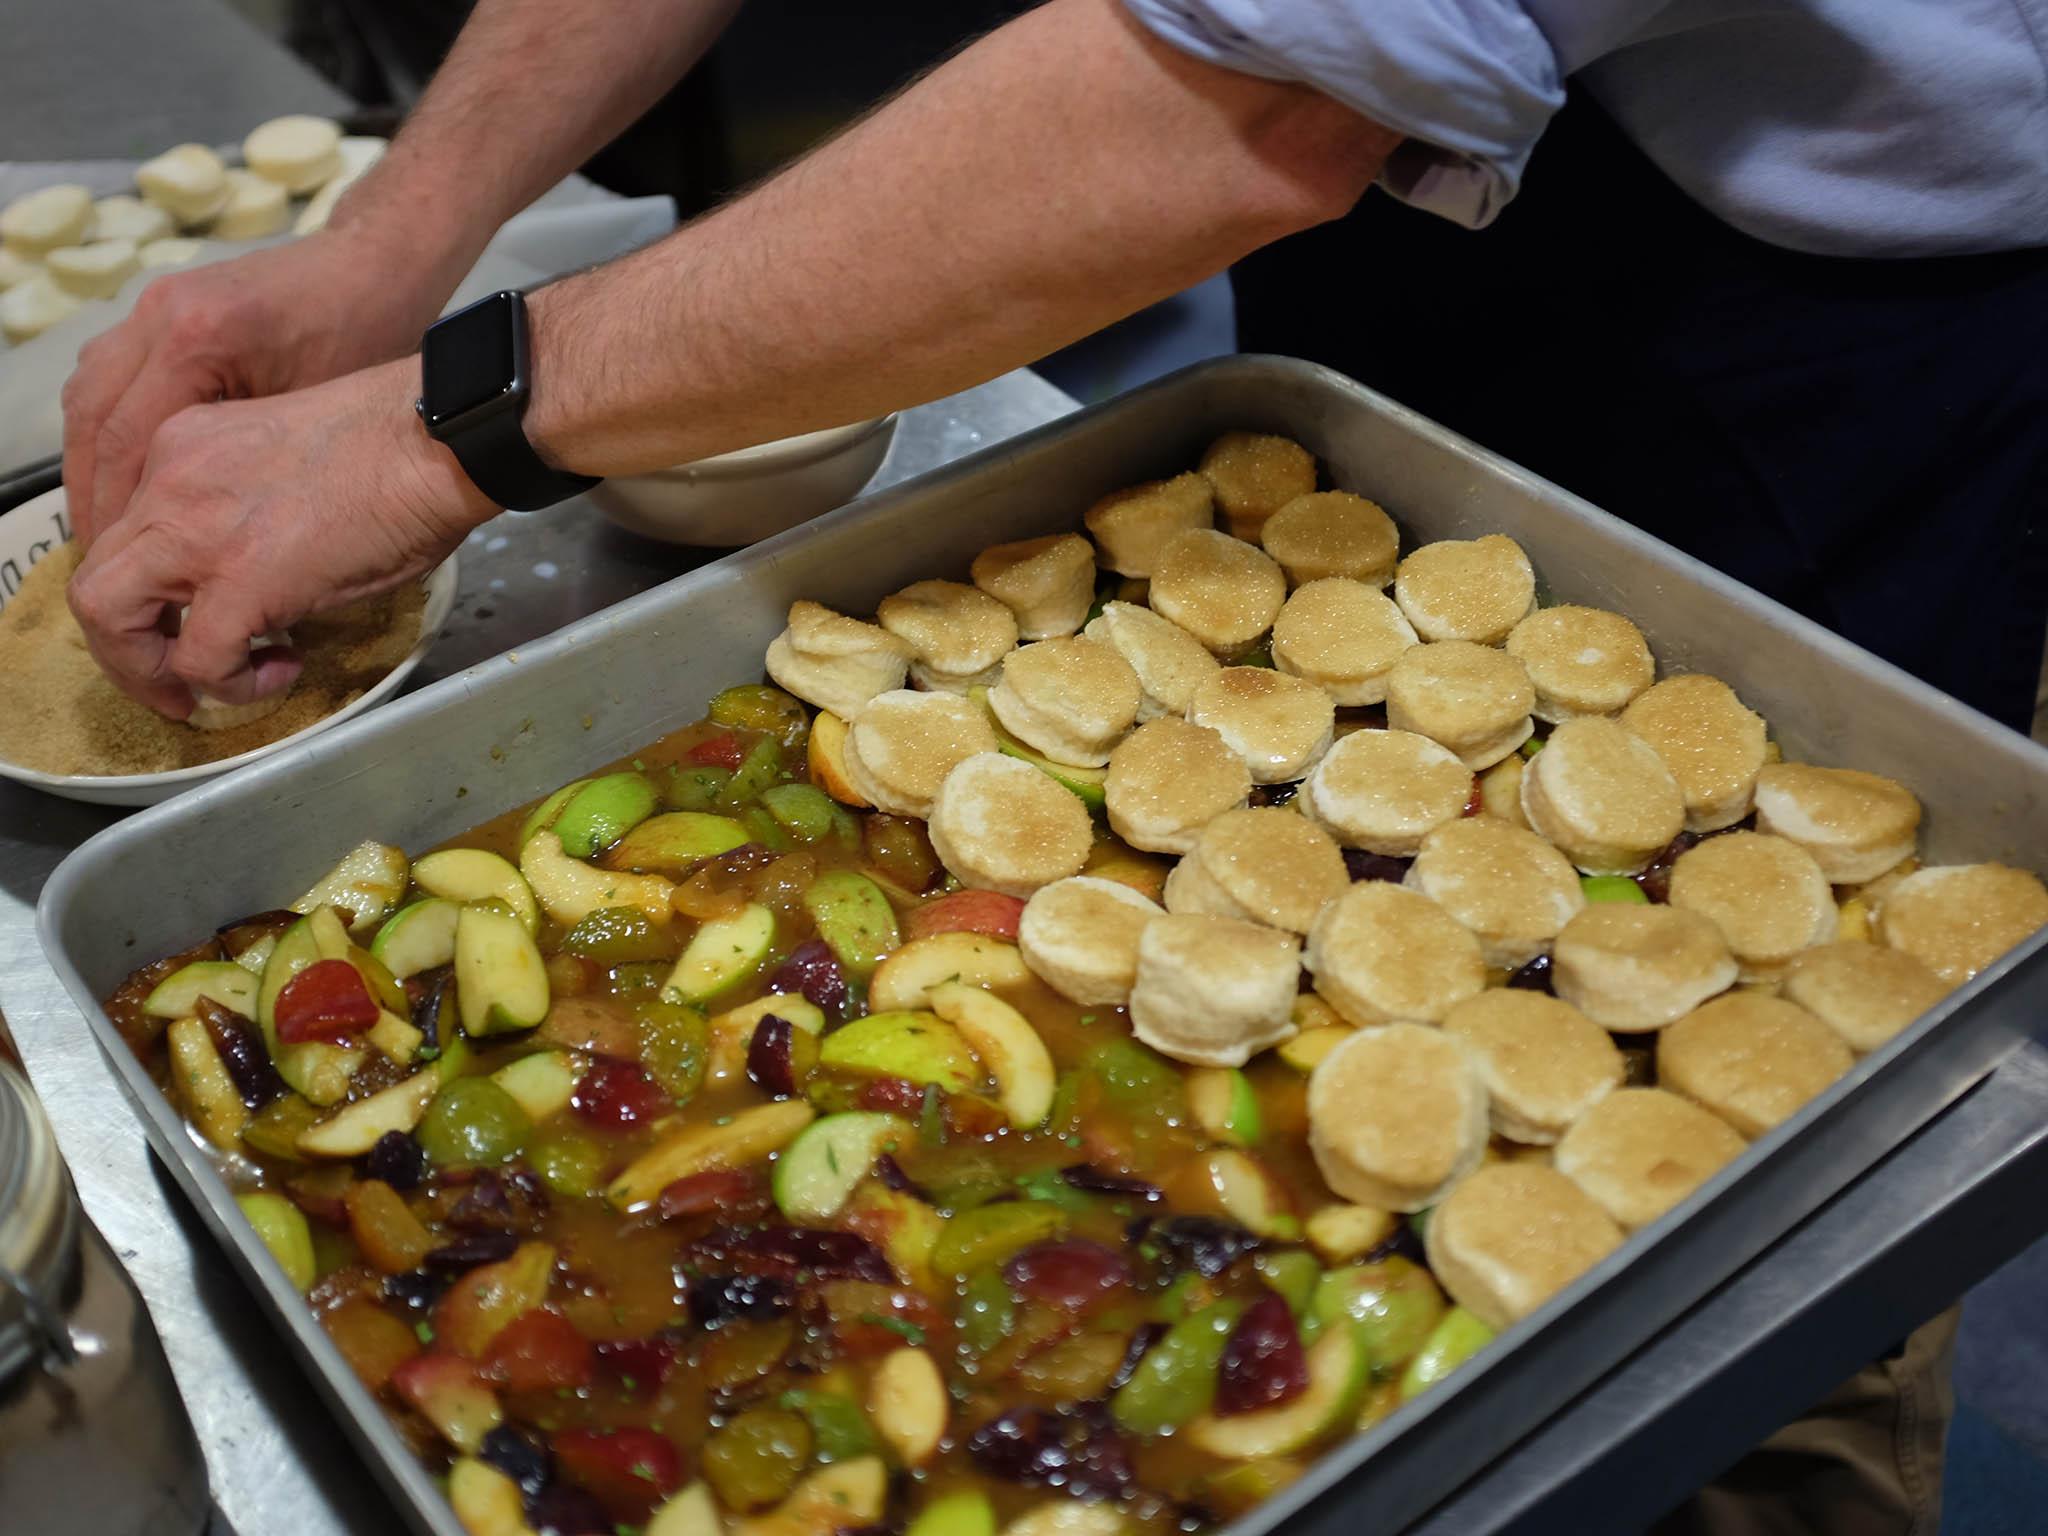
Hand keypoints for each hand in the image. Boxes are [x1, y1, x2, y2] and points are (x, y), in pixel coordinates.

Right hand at [60, 228, 447, 547]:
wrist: (376, 265)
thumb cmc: (367, 338)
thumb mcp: (315, 416)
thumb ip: (247, 465)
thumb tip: (199, 534)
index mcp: (196, 341)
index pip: (126, 441)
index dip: (115, 510)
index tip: (121, 566)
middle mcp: (160, 316)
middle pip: (92, 418)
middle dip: (90, 492)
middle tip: (101, 557)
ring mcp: (155, 304)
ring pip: (88, 394)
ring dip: (91, 462)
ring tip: (105, 525)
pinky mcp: (165, 307)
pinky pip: (111, 374)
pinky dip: (109, 428)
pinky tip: (124, 473)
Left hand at [67, 358, 496, 717]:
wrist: (433, 440)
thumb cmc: (397, 446)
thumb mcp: (288, 457)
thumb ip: (253, 502)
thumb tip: (275, 567)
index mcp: (180, 446)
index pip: (126, 531)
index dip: (153, 591)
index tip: (197, 616)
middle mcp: (167, 483)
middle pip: (94, 579)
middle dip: (127, 646)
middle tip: (174, 677)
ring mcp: (193, 531)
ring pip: (106, 616)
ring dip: (146, 669)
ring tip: (202, 691)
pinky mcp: (239, 582)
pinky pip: (200, 659)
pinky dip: (231, 684)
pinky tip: (282, 671)